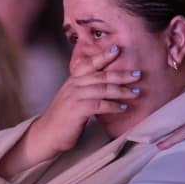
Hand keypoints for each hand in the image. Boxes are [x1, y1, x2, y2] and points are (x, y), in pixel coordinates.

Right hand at [23, 45, 142, 159]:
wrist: (46, 134)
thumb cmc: (63, 118)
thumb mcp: (73, 99)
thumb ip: (85, 90)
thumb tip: (106, 86)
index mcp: (73, 80)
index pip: (88, 64)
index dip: (103, 56)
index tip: (117, 49)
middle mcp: (73, 85)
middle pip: (101, 75)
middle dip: (121, 74)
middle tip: (138, 74)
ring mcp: (74, 97)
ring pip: (102, 89)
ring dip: (121, 91)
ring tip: (135, 92)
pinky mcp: (77, 110)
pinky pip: (99, 104)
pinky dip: (113, 105)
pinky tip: (123, 108)